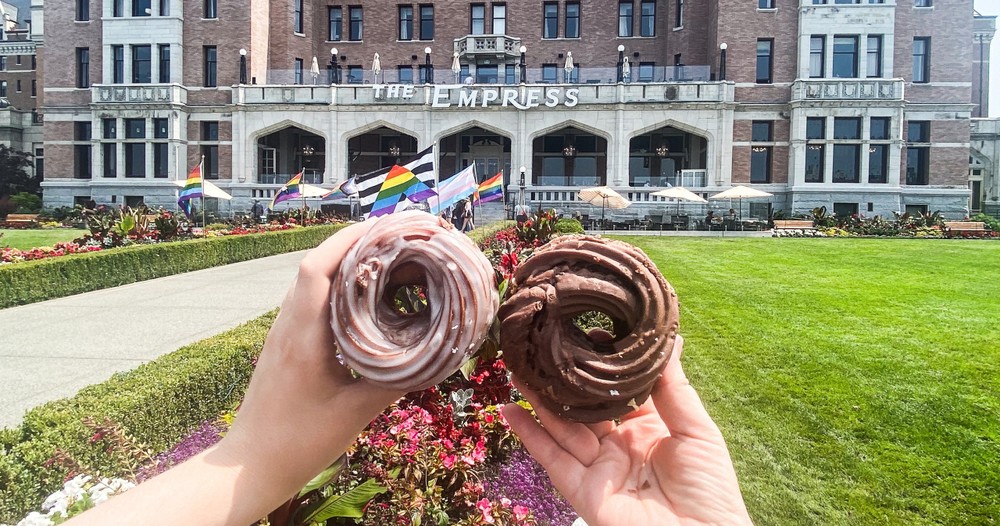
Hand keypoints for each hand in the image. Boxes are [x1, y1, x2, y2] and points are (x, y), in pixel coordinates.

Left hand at [67, 222, 406, 525]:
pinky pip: (312, 301)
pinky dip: (339, 288)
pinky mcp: (287, 345)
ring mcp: (284, 333)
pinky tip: (366, 298)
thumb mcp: (355, 413)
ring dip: (346, 263)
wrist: (250, 466)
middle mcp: (288, 324)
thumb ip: (395, 383)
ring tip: (387, 258)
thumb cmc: (298, 441)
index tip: (385, 226)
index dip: (349, 240)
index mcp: (302, 334)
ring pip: (313, 281)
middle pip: (317, 265)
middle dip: (355, 243)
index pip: (316, 267)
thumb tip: (435, 358)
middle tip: (397, 236)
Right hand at [501, 336, 751, 525]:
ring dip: (537, 399)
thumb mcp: (697, 431)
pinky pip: (551, 458)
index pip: (618, 392)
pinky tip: (508, 410)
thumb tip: (670, 340)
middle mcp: (618, 447)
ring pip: (561, 427)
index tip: (588, 333)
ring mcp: (598, 469)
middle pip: (583, 408)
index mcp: (648, 431)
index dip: (602, 366)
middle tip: (541, 348)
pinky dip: (528, 435)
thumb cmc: (710, 490)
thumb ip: (675, 389)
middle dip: (561, 380)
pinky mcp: (581, 491)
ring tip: (517, 367)